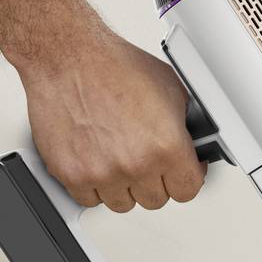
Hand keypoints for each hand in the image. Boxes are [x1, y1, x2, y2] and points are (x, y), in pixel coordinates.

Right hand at [23, 33, 204, 211]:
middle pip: (156, 199)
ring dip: (124, 186)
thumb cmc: (114, 66)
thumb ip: (185, 125)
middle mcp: (135, 164)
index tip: (180, 172)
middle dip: (154, 180)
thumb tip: (193, 143)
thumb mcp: (171, 89)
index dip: (185, 178)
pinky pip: (89, 199)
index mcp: (166, 146)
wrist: (68, 58)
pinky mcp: (70, 174)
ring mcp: (101, 173)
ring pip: (123, 203)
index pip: (188, 190)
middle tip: (146, 158)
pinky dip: (93, 186)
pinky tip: (96, 162)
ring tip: (118, 158)